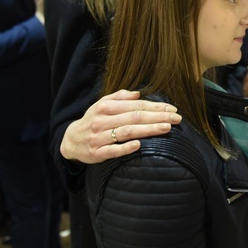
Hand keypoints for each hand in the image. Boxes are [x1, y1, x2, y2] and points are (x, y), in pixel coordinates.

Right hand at [61, 89, 182, 163]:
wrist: (70, 141)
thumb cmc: (92, 121)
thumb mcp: (101, 105)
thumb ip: (118, 97)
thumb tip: (137, 93)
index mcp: (105, 107)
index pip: (135, 106)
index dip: (155, 107)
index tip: (172, 109)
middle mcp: (102, 121)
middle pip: (134, 117)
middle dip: (157, 117)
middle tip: (176, 118)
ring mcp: (99, 137)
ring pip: (126, 132)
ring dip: (147, 130)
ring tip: (165, 128)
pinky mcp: (97, 153)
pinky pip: (113, 150)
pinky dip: (126, 148)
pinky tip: (139, 145)